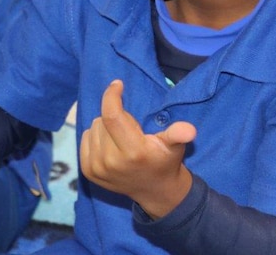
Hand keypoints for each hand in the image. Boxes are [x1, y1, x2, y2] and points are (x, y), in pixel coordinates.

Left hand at [79, 80, 196, 218]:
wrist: (154, 191)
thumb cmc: (165, 161)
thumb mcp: (175, 146)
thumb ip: (179, 134)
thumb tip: (190, 130)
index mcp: (133, 151)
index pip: (112, 116)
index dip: (112, 95)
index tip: (118, 84)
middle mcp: (111, 161)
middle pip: (102, 120)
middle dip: (116, 116)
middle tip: (131, 130)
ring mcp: (98, 168)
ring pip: (93, 127)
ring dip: (106, 127)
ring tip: (122, 139)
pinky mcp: (88, 172)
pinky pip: (85, 138)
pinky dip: (96, 137)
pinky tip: (111, 147)